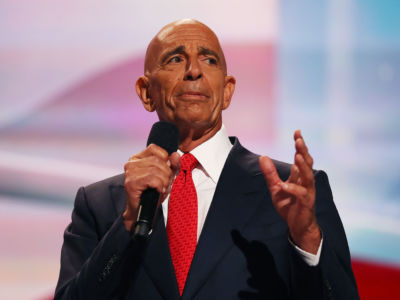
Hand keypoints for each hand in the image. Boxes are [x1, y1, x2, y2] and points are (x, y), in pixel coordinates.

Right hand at [123, 144, 179, 230]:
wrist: (143, 211)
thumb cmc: (152, 193)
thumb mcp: (165, 176)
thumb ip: (172, 165)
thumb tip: (176, 155)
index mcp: (137, 158)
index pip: (154, 149)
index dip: (165, 159)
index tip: (165, 171)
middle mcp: (131, 163)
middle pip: (158, 161)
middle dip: (167, 173)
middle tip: (165, 184)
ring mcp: (130, 173)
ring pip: (156, 170)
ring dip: (164, 181)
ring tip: (162, 188)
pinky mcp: (132, 183)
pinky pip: (153, 179)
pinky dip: (160, 186)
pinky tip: (158, 191)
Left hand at [259, 130, 320, 253]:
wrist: (298, 226)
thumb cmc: (289, 205)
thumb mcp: (275, 188)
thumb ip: (270, 173)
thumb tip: (263, 156)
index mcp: (299, 177)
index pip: (301, 157)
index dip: (299, 145)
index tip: (297, 132)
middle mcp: (306, 182)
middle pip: (307, 163)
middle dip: (303, 151)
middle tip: (299, 140)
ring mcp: (308, 192)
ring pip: (309, 177)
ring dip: (303, 166)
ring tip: (297, 156)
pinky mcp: (306, 203)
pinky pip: (301, 194)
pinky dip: (293, 189)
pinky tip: (284, 186)